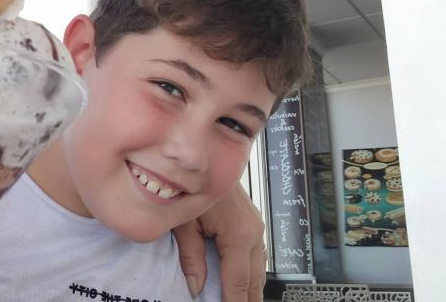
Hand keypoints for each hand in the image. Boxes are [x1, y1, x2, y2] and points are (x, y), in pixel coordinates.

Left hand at [172, 185, 266, 301]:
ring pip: (260, 269)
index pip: (238, 282)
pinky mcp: (254, 223)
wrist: (207, 158)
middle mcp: (254, 233)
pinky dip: (252, 273)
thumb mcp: (185, 223)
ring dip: (252, 290)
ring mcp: (257, 227)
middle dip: (248, 301)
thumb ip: (191, 258)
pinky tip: (246, 283)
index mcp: (239, 235)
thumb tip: (195, 287)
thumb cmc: (193, 185)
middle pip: (255, 280)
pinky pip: (258, 255)